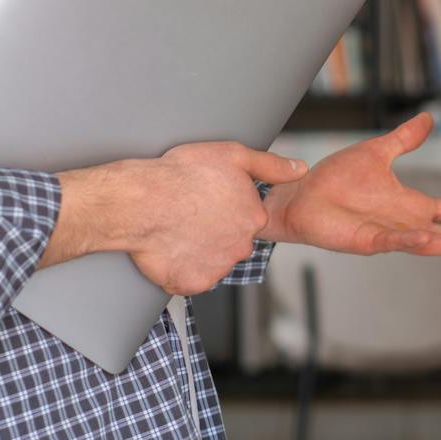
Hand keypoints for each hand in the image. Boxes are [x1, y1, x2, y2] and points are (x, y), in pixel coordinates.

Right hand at [46, 141, 308, 296]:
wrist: (140, 201)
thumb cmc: (181, 174)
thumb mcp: (232, 155)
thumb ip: (271, 166)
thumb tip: (300, 169)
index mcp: (253, 216)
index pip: (246, 219)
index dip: (224, 208)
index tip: (204, 200)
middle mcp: (242, 246)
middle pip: (231, 242)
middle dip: (214, 232)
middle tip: (188, 215)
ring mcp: (218, 268)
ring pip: (212, 261)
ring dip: (197, 250)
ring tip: (175, 230)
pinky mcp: (193, 284)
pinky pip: (191, 278)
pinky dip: (180, 268)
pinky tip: (169, 248)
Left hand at [260, 113, 440, 259]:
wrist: (300, 193)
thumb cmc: (334, 178)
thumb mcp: (378, 151)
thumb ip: (404, 139)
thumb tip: (428, 119)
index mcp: (409, 203)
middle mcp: (404, 222)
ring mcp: (388, 234)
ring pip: (430, 244)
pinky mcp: (366, 240)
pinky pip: (394, 242)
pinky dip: (411, 241)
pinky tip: (428, 237)